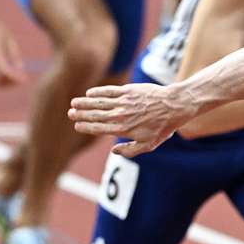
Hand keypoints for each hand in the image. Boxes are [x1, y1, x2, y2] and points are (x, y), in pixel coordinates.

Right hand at [68, 83, 182, 156]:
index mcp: (124, 129)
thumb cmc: (162, 127)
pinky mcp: (128, 91)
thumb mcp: (149, 145)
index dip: (86, 127)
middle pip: (95, 115)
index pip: (99, 128)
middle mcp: (121, 115)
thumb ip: (130, 150)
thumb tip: (114, 152)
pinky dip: (97, 92)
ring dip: (84, 103)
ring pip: (99, 102)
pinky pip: (108, 91)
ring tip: (74, 103)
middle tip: (70, 113)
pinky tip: (89, 93)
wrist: (174, 106)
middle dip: (81, 114)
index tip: (76, 125)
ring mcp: (124, 102)